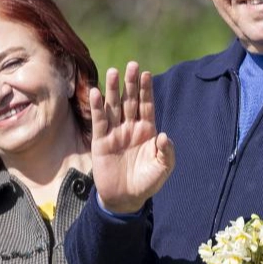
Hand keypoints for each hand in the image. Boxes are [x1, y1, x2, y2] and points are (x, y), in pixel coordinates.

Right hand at [89, 62, 174, 213]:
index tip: (146, 73)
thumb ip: (166, 152)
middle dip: (131, 83)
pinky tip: (96, 92)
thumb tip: (164, 135)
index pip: (147, 105)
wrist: (125, 198)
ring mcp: (115, 133)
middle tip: (132, 65)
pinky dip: (97, 107)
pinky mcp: (101, 141)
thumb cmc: (147, 182)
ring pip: (114, 107)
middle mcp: (131, 127)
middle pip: (130, 101)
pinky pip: (99, 121)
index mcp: (147, 130)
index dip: (146, 90)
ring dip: (113, 90)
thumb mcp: (162, 168)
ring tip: (113, 72)